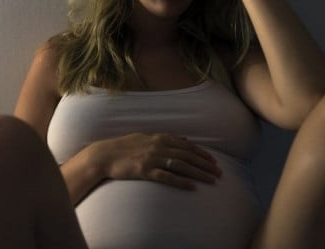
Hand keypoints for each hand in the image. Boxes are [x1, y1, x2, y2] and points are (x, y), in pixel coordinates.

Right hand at [92, 133, 221, 189]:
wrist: (104, 155)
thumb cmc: (124, 146)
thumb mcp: (145, 137)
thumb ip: (165, 138)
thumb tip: (183, 139)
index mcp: (159, 138)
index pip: (187, 146)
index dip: (202, 153)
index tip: (214, 161)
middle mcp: (158, 146)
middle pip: (188, 156)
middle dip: (206, 164)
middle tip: (219, 173)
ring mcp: (152, 159)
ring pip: (181, 166)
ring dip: (199, 173)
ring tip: (212, 180)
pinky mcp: (145, 171)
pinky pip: (167, 177)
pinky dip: (181, 181)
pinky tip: (192, 187)